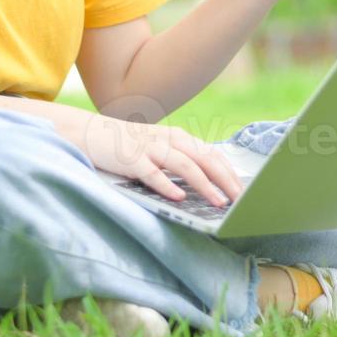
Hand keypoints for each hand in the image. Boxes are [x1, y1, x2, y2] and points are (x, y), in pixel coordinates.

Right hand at [78, 113, 243, 207]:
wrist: (90, 133)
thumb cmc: (129, 146)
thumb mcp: (160, 149)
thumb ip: (182, 161)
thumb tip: (211, 185)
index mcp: (179, 138)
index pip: (212, 155)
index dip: (231, 173)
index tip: (245, 192)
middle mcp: (168, 140)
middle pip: (205, 159)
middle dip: (226, 180)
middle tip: (241, 200)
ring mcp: (150, 148)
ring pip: (185, 165)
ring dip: (204, 184)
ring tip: (218, 202)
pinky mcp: (130, 159)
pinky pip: (152, 173)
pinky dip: (167, 185)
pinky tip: (179, 198)